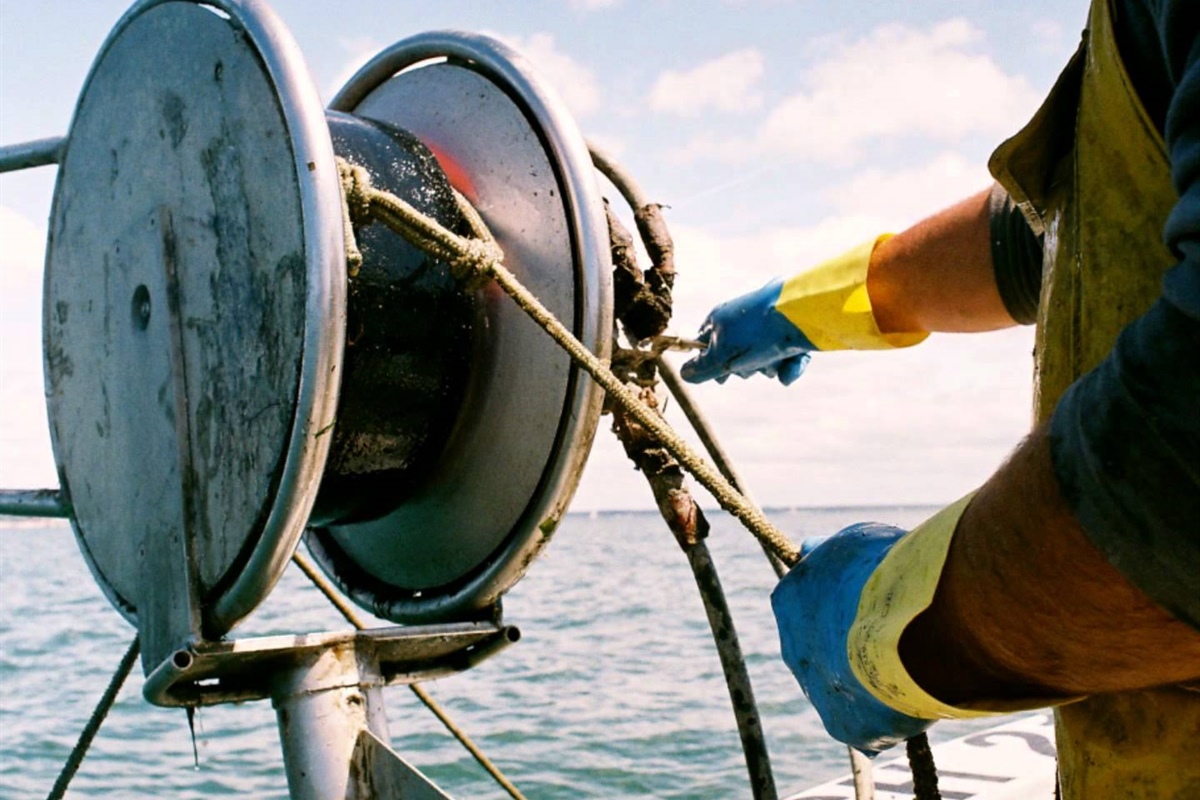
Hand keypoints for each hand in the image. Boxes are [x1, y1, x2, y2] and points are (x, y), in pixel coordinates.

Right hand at [679, 279, 815, 384]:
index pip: (703, 344)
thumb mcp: (721, 356)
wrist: (800, 314)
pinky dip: (789, 366)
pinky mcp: (790, 332)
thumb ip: (701, 368)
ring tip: (775, 358)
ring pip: (763, 360)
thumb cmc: (755, 333)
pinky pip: (786, 358)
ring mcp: (767, 327)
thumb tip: (684, 374)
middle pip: (736, 357)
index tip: (720, 376)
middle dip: (745, 368)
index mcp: (720, 321)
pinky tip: (791, 365)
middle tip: (749, 364)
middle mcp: (742, 321)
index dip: (709, 364)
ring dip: (769, 366)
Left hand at [771, 523, 932, 755]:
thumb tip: (809, 548)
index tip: (876, 597)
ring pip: (848, 687)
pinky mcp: (849, 728)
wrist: (914, 627)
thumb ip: (831, 551)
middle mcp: (794, 649)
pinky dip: (890, 715)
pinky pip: (868, 725)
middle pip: (826, 647)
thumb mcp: (857, 541)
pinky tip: (914, 702)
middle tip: (899, 634)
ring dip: (875, 680)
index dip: (847, 600)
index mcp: (790, 601)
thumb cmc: (889, 573)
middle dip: (856, 642)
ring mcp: (819, 692)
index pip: (810, 600)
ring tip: (916, 667)